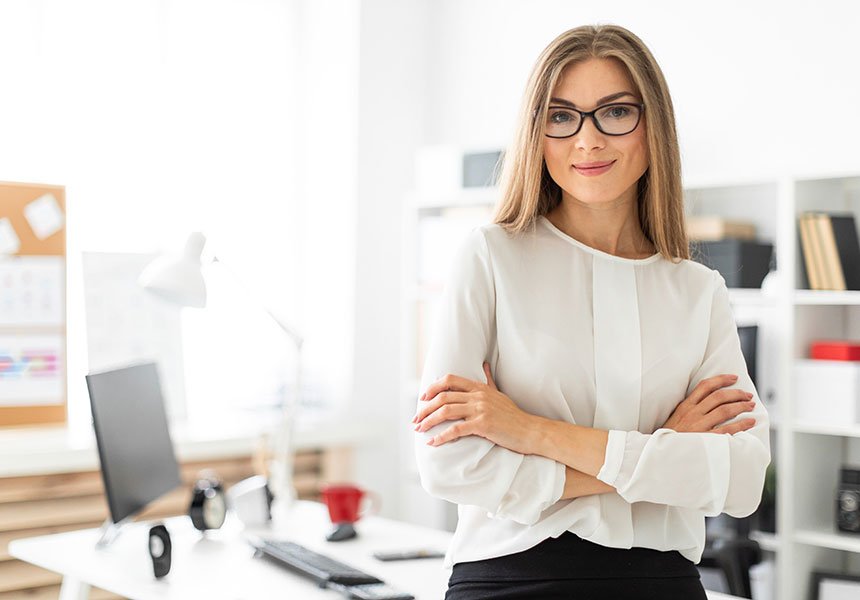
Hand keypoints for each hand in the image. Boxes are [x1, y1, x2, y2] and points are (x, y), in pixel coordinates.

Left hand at [413, 362, 536, 452]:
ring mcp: (480, 409)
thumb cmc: (513, 415)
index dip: (432, 388)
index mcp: (479, 387)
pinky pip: (456, 429)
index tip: (422, 399)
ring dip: (429, 421)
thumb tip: (484, 365)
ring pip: (446, 411)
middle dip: (425, 409)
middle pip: (443, 396)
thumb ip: (488, 380)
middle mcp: (478, 395)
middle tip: (416, 420)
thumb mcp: (499, 394)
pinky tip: (433, 443)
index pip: (449, 380)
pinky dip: (441, 436)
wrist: (530, 431)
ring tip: (420, 430)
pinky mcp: (483, 424)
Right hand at [662, 374, 756, 434]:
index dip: (721, 379)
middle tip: (747, 395)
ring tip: (750, 405)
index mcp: (685, 406)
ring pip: (725, 410)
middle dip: (736, 393)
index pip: (705, 386)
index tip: (734, 378)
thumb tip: (707, 400)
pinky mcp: (706, 439)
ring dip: (741, 406)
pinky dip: (741, 424)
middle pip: (719, 396)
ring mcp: (699, 426)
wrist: (664, 454)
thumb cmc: (671, 437)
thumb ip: (689, 408)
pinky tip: (750, 422)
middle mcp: (693, 413)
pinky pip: (727, 429)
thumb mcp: (675, 417)